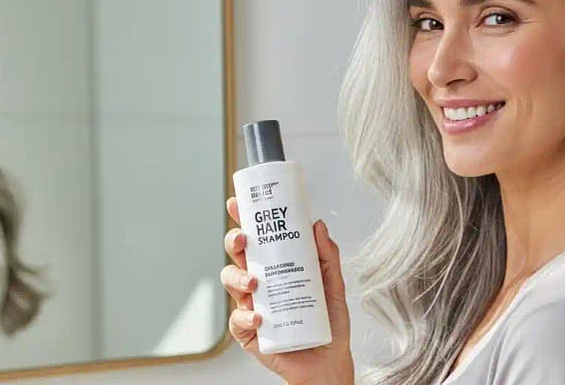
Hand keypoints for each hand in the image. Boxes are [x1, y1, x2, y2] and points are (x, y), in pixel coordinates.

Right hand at [221, 197, 354, 384]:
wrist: (329, 361)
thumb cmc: (328, 321)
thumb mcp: (333, 283)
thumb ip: (328, 255)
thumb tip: (318, 225)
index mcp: (276, 266)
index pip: (256, 239)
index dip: (243, 220)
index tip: (237, 203)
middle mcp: (260, 283)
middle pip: (237, 256)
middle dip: (234, 242)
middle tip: (244, 240)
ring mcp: (252, 306)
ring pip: (231, 283)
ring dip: (238, 278)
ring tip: (255, 283)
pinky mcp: (249, 332)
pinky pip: (238, 321)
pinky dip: (246, 317)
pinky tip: (260, 317)